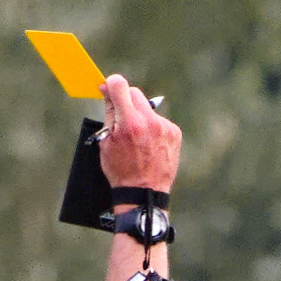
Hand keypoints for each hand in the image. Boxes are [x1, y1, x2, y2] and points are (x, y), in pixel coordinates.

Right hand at [98, 75, 180, 194]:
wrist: (144, 195)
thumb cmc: (121, 171)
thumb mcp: (106, 143)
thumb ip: (109, 114)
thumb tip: (108, 92)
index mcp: (129, 123)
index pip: (119, 85)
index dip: (111, 85)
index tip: (108, 89)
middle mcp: (149, 122)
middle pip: (135, 93)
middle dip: (125, 100)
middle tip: (121, 117)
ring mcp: (164, 127)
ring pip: (148, 108)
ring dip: (140, 116)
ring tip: (137, 138)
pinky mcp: (175, 133)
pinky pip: (159, 121)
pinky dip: (153, 128)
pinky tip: (149, 144)